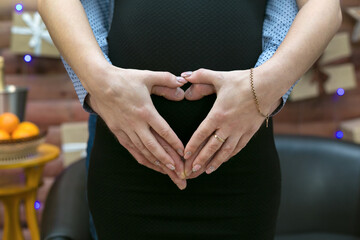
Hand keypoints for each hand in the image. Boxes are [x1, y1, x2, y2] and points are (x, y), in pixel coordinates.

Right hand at [86, 65, 187, 180]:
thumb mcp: (147, 75)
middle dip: (168, 162)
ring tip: (170, 174)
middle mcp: (135, 124)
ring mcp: (125, 130)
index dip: (174, 144)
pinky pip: (132, 150)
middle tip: (181, 174)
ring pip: (143, 151)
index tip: (184, 154)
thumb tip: (181, 82)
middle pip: (154, 147)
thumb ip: (166, 79)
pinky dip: (143, 159)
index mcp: (145, 111)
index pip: (163, 131)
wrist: (99, 83)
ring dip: (157, 164)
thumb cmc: (124, 79)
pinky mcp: (118, 132)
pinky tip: (152, 165)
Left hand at [181, 68, 280, 177]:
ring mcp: (240, 131)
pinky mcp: (250, 132)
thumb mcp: (219, 77)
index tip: (185, 155)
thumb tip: (184, 76)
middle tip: (191, 171)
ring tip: (205, 171)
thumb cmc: (243, 81)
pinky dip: (229, 155)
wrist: (268, 85)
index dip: (192, 145)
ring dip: (215, 162)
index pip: (202, 134)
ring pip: (225, 151)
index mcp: (218, 114)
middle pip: (211, 147)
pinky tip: (223, 161)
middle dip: (200, 160)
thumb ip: (200, 76)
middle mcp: (228, 126)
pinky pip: (238, 147)